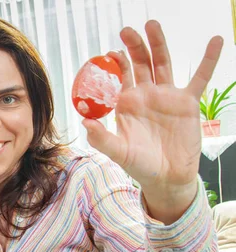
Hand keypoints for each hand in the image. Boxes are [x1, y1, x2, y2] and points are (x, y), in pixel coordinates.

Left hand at [83, 21, 222, 219]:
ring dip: (158, 44)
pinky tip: (215, 41)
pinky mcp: (188, 102)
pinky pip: (200, 77)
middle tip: (126, 30)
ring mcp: (167, 96)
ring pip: (162, 63)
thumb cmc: (139, 165)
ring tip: (151, 24)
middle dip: (133, 46)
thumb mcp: (118, 152)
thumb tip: (84, 121)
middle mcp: (145, 95)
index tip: (108, 53)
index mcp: (126, 104)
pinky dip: (208, 60)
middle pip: (139, 63)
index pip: (118, 78)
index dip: (114, 64)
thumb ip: (101, 137)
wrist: (167, 177)